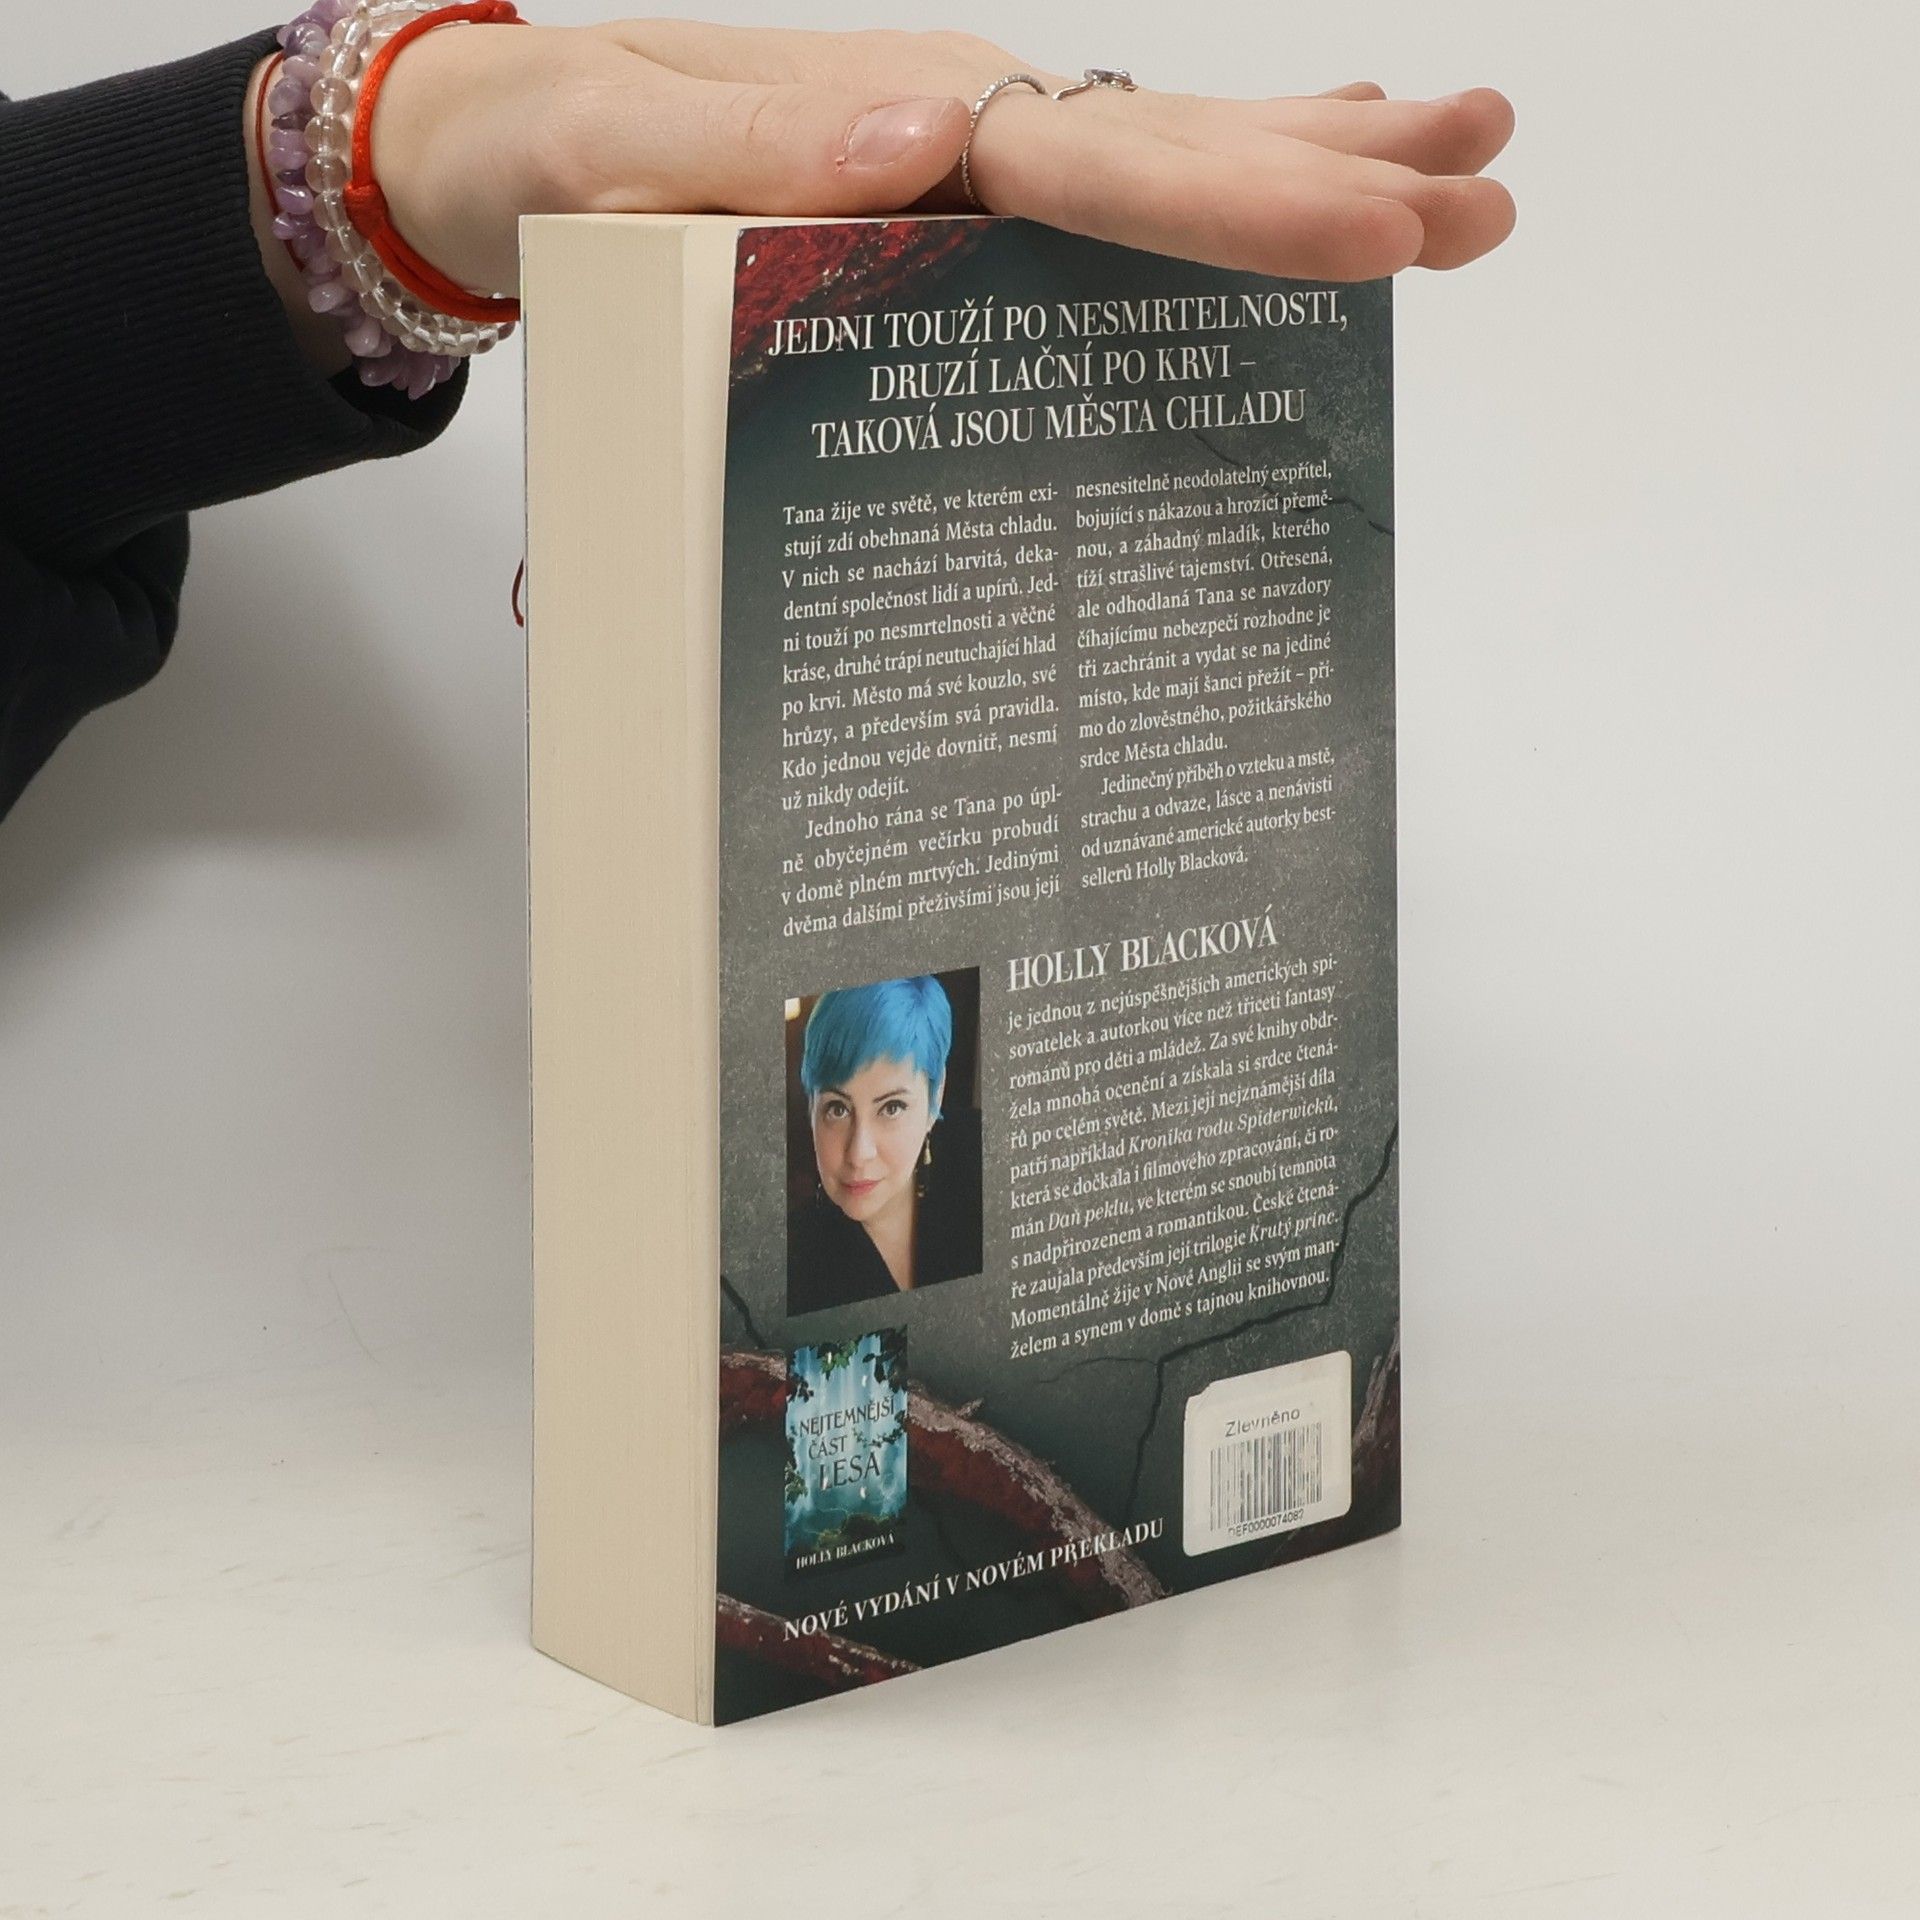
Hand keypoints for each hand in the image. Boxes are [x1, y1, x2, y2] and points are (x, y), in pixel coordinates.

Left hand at [365, 22, 1514, 297]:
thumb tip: (929, 145)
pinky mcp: (960, 196)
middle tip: (1488, 195)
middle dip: (1335, 180)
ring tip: (1461, 175)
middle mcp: (962, 126)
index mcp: (906, 122)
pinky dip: (1215, 185)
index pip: (1104, 169)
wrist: (500, 143)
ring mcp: (971, 157)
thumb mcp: (613, 152)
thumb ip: (759, 150)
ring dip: (1315, 166)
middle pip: (1177, 149)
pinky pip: (1110, 193)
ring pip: (1171, 156)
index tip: (1380, 230)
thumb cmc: (547, 155)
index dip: (1247, 205)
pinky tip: (1295, 179)